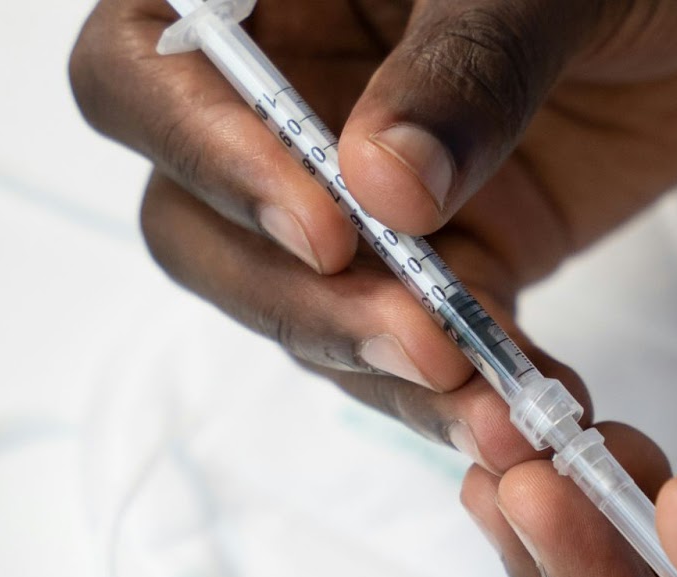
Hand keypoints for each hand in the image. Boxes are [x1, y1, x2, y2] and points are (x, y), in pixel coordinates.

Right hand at [70, 0, 676, 469]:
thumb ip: (471, 63)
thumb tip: (382, 186)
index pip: (141, 68)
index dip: (203, 152)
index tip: (322, 222)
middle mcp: (289, 97)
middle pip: (197, 224)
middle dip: (301, 301)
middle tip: (419, 340)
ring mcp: (360, 194)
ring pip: (306, 310)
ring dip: (391, 373)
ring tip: (494, 411)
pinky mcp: (444, 262)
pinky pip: (418, 349)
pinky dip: (468, 395)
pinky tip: (535, 412)